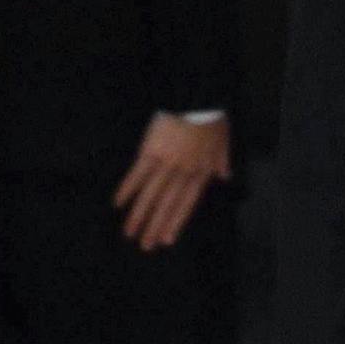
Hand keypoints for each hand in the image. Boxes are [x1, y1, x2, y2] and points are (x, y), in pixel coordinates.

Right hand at [112, 112, 230, 250]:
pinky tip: (119, 204)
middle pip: (168, 204)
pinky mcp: (152, 150)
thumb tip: (226, 176)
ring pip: (152, 194)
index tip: (166, 240)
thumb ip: (223, 161)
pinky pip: (139, 174)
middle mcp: (185, 171)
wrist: (199, 97)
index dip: (176, 222)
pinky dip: (128, 189)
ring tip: (129, 232)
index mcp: (202, 171)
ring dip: (140, 215)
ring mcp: (168, 162)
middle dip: (155, 226)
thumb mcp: (223, 141)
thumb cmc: (211, 117)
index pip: (187, 203)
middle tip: (144, 246)